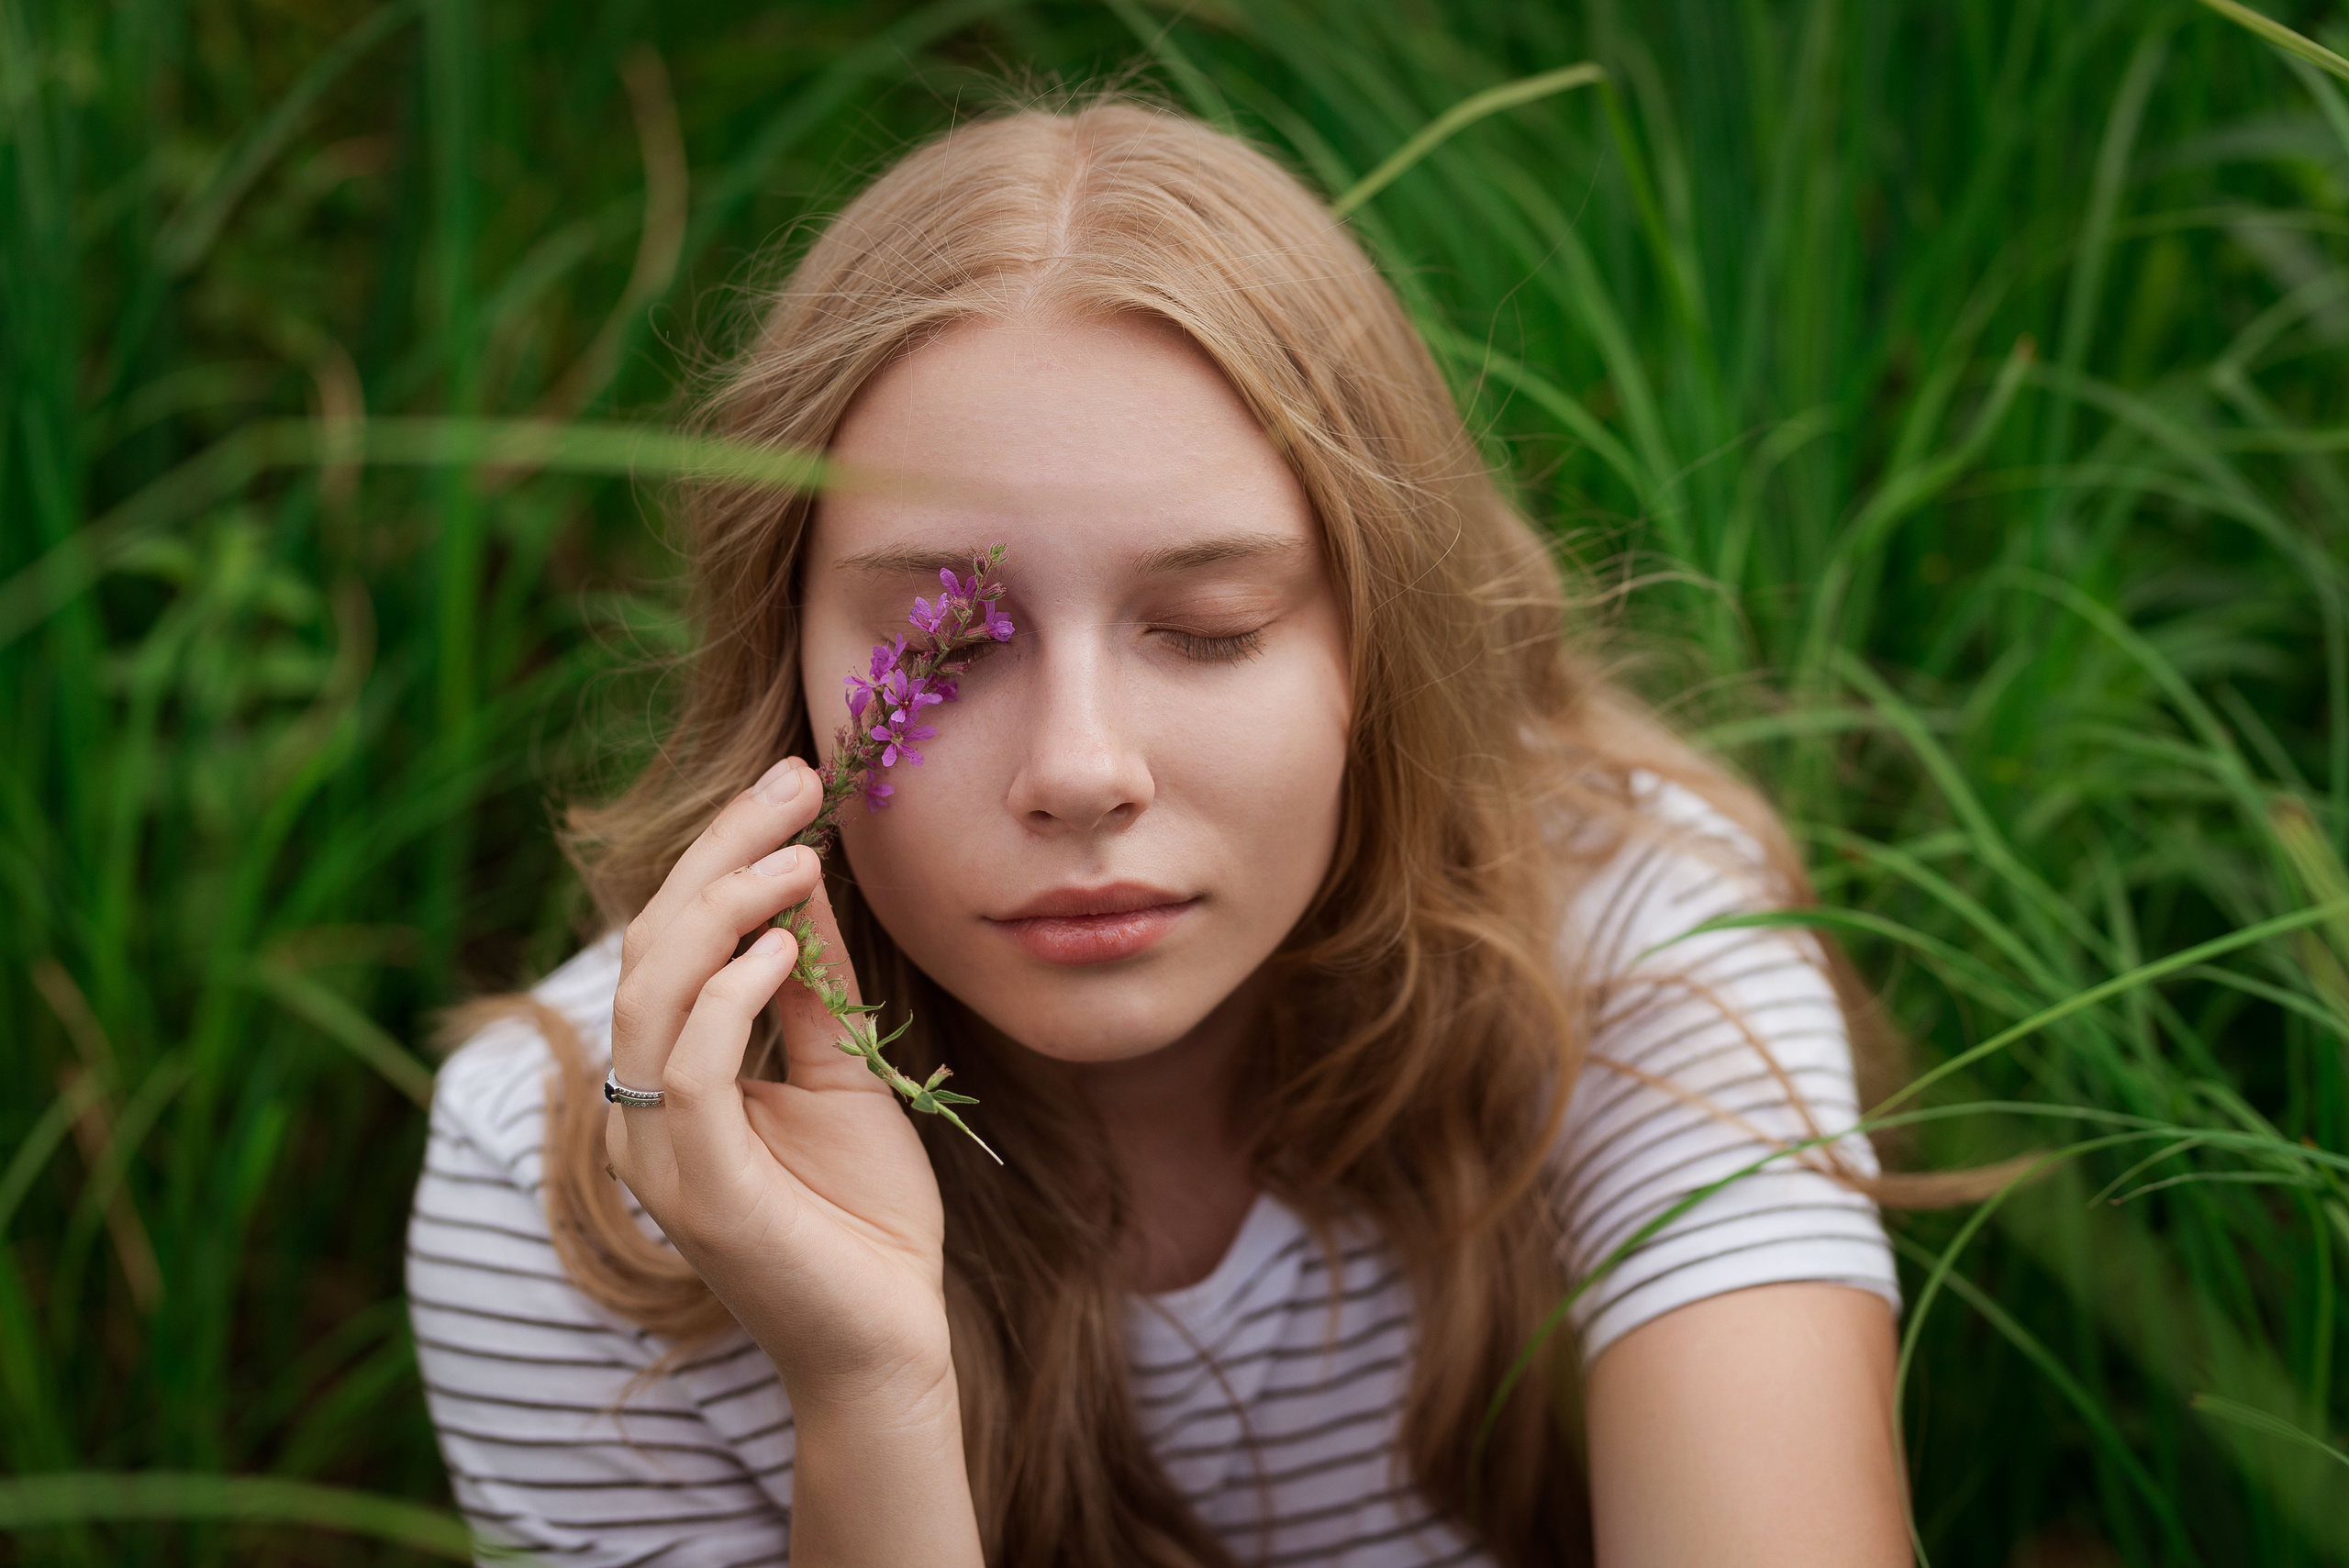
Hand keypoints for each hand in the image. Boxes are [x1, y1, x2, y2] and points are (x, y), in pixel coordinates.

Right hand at [605, 755, 951, 1409]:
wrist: (890, 1345)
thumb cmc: (866, 1217)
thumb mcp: (844, 1071)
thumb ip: (816, 985)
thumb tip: (808, 876)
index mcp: (668, 1081)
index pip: (668, 942)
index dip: (720, 856)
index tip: (791, 785)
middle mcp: (643, 1111)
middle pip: (649, 948)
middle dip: (718, 854)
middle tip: (792, 784)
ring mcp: (660, 1153)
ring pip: (651, 996)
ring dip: (724, 909)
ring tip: (798, 857)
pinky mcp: (699, 1190)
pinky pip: (687, 1070)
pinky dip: (730, 994)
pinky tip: (787, 948)